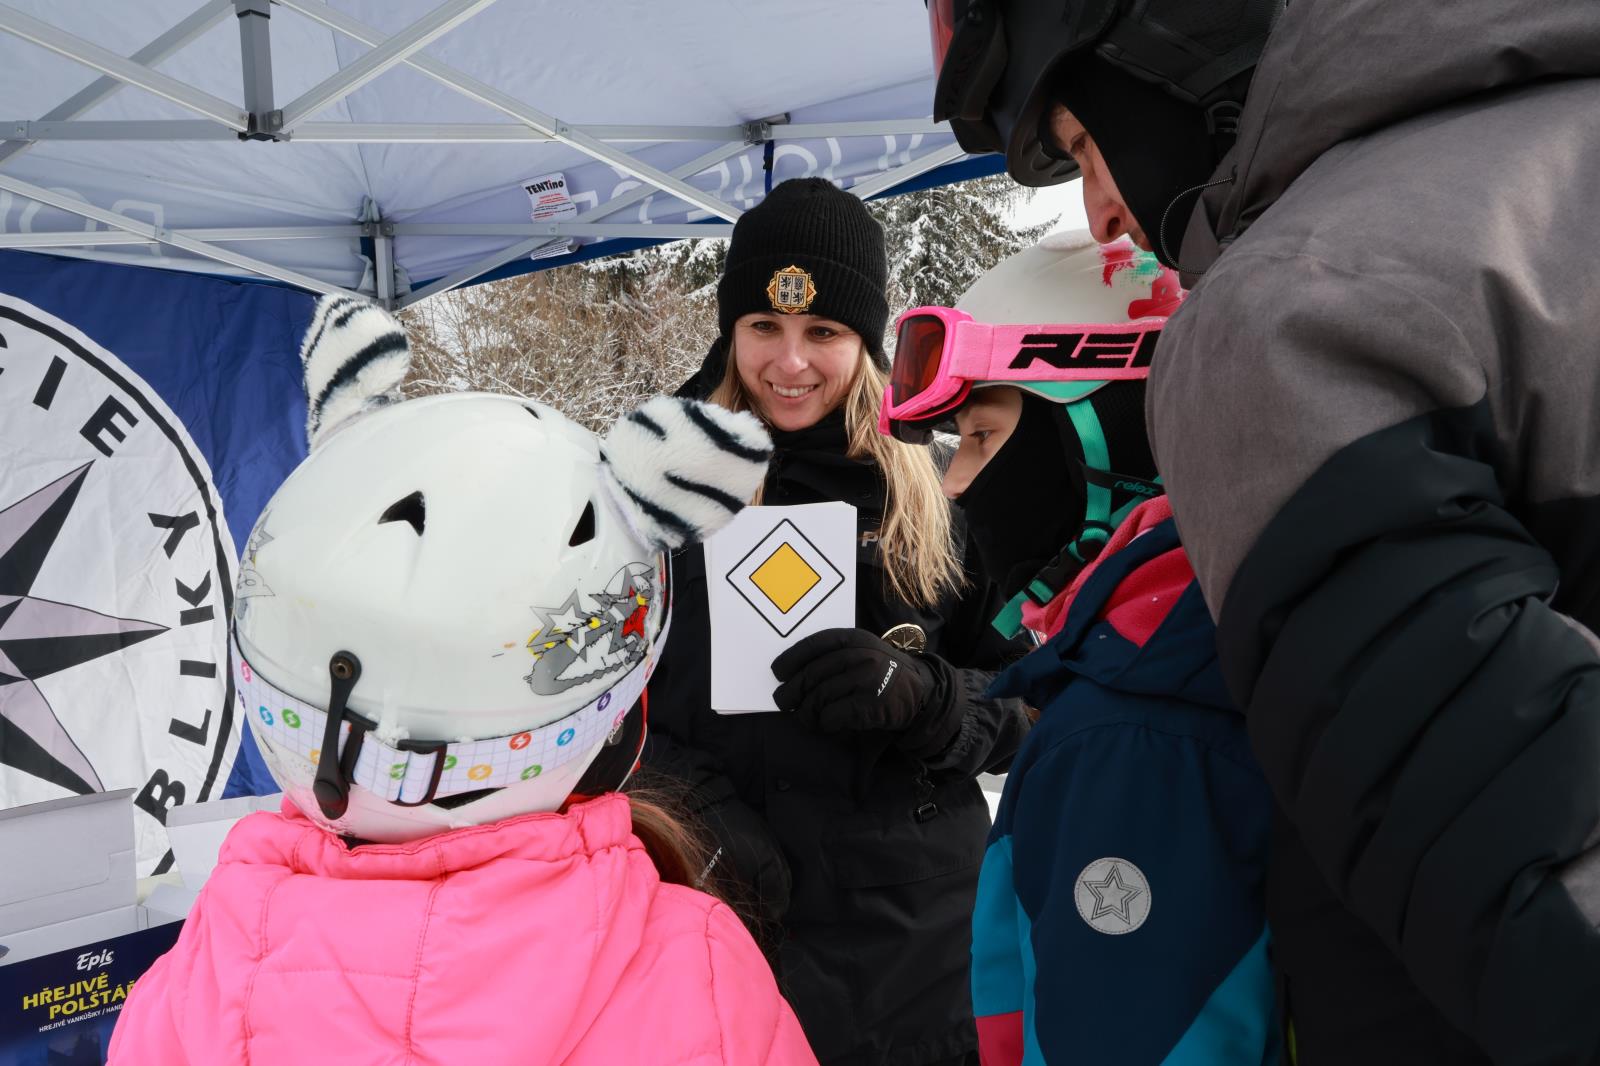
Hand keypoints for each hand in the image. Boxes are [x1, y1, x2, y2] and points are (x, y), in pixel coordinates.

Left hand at [771, 628, 956, 755]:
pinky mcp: (873, 703)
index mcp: (854, 639)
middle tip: (784, 703)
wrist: (922, 694)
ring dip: (807, 713)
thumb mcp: (861, 653)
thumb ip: (833, 657)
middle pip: (811, 675)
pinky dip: (826, 723)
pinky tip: (829, 725)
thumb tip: (791, 674)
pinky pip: (834, 715)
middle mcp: (860, 654)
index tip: (778, 672)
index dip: (791, 659)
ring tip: (809, 719)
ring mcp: (868, 678)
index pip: (814, 645)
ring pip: (819, 697)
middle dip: (792, 692)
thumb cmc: (882, 675)